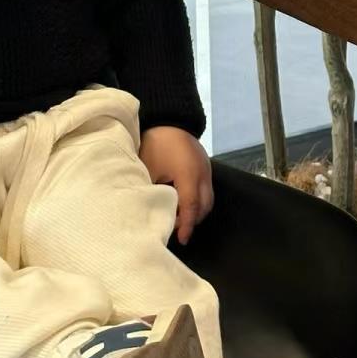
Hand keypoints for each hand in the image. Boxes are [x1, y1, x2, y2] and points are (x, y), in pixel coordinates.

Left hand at [139, 126, 213, 245]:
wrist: (168, 117)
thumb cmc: (154, 143)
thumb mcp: (148, 168)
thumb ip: (152, 191)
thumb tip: (149, 212)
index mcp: (188, 174)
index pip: (190, 207)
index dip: (185, 225)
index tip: (180, 240)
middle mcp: (202, 173)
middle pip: (203, 206)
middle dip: (192, 220)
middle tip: (176, 229)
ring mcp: (206, 168)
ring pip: (208, 199)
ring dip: (196, 211)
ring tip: (179, 218)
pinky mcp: (205, 165)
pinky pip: (206, 189)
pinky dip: (198, 200)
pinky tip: (183, 202)